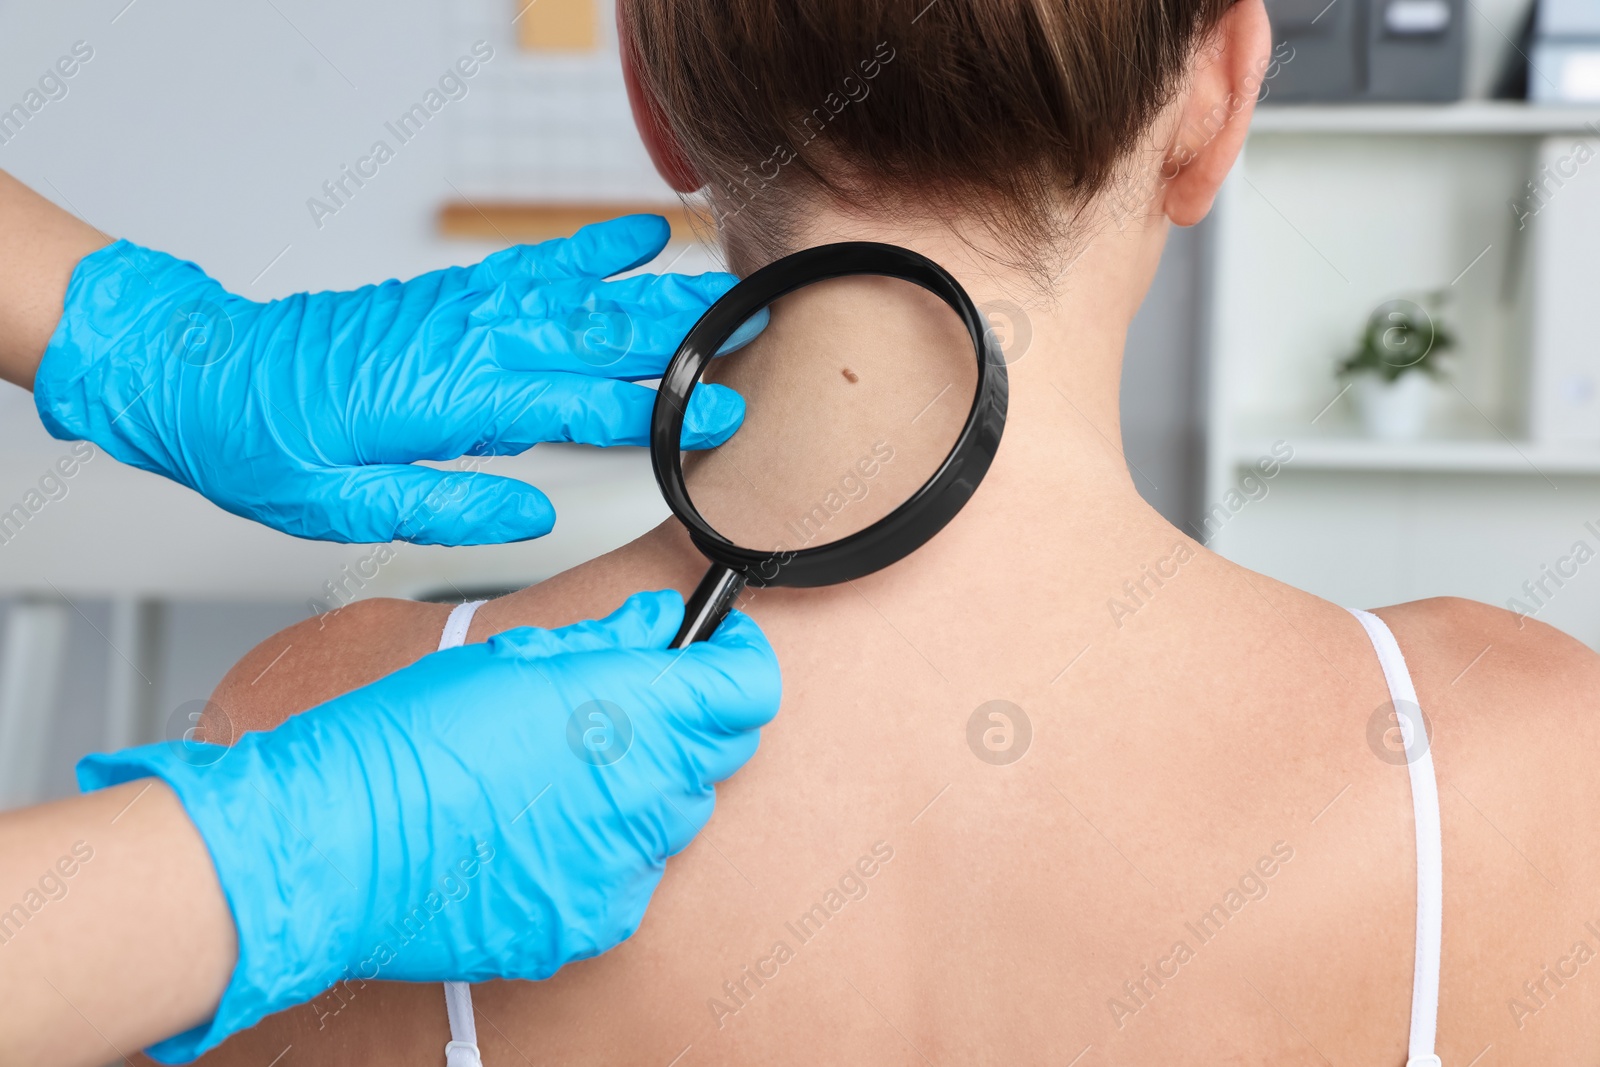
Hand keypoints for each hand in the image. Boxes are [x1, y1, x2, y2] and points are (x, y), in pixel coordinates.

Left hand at [33, 216, 759, 544]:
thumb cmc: (264, 444)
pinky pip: (534, 264)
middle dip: (688, 341)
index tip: (727, 418)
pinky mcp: (453, 296)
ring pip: (580, 295)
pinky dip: (590, 247)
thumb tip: (534, 515)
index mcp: (452, 401)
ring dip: (658, 294)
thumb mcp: (339, 505)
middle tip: (763, 335)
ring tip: (728, 291)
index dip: (661, 414)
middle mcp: (468, 343)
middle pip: (600, 337)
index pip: (583, 406)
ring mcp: (463, 310)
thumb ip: (445, 506)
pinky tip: (638, 235)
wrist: (204, 372)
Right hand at [76, 591, 780, 1062]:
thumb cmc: (406, 743)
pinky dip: (608, 850)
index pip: (748, 685)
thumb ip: (609, 640)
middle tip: (621, 706)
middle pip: (719, 750)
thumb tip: (661, 624)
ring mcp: (625, 866)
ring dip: (644, 787)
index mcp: (633, 714)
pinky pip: (634, 874)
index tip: (715, 649)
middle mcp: (645, 794)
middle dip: (687, 719)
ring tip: (561, 773)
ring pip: (676, 814)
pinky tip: (545, 830)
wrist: (336, 845)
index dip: (734, 659)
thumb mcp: (512, 658)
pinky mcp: (595, 920)